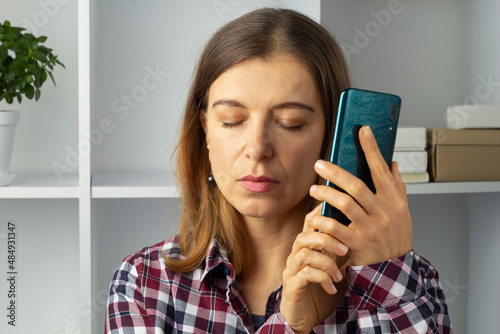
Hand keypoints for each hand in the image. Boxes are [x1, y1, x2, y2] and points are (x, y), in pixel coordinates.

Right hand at [281, 204, 349, 333]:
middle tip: (346, 249)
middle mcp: (296, 256)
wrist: (304, 318)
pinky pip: (305, 274)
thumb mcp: (336, 270)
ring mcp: (292, 270)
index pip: (310, 222)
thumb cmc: (321, 292)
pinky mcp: (292, 286)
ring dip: (326, 261)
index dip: (322, 213)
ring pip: (304, 253)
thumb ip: (344, 254)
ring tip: (339, 274)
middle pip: (305, 235)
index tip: (340, 210)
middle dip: (327, 239)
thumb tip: (366, 237)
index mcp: (307, 248)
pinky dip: (322, 278)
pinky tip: (332, 287)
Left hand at [309, 125, 411, 265]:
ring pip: (345, 204)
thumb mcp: (402, 211)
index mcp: (394, 201)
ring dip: (327, 193)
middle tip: (319, 163)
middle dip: (336, 172)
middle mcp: (384, 212)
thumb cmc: (395, 236)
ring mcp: (370, 228)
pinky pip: (336, 229)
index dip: (372, 149)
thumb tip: (392, 163)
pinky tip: (315, 215)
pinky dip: (324, 220)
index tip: (363, 130)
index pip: (382, 169)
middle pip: (357, 186)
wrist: (392, 270)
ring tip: (314, 188)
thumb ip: (397, 186)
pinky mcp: (357, 244)